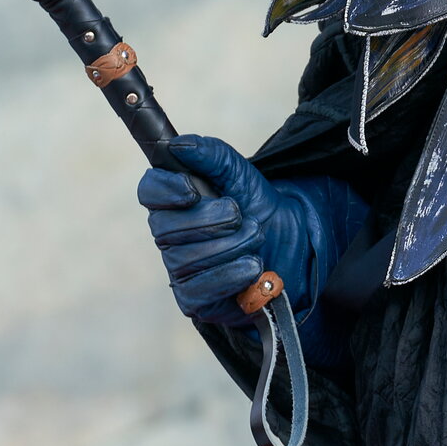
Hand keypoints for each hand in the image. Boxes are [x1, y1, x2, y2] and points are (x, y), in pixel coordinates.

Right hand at [136, 136, 314, 324]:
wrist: (297, 249)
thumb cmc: (260, 210)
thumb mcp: (243, 176)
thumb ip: (213, 156)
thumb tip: (179, 145)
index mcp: (175, 202)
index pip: (149, 192)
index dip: (164, 190)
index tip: (191, 190)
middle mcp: (170, 238)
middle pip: (165, 228)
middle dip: (210, 219)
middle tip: (241, 214)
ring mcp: (180, 271)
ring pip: (186, 259)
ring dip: (229, 245)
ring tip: (257, 236)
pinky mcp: (195, 301)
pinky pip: (199, 289)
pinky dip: (230, 275)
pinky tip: (254, 267)